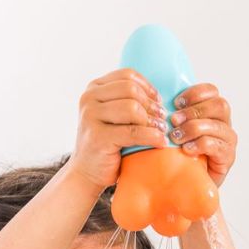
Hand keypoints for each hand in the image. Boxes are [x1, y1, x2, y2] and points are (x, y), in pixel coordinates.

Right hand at [67, 68, 167, 190]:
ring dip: (152, 120)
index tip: (158, 101)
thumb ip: (127, 100)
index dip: (147, 87)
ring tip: (161, 130)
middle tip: (162, 118)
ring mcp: (91, 117)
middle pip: (131, 90)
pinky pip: (133, 132)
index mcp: (93, 89)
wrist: (87, 172)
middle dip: (151, 105)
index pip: (127, 75)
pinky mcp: (98, 137)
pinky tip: (160, 142)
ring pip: (132, 108)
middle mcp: (89, 99)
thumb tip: (159, 96)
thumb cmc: (106, 143)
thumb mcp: (112, 116)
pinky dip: (151, 136)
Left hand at [167, 84, 237, 187]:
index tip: (175, 102)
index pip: (211, 91)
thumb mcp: (174, 132)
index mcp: (211, 111)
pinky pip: (217, 145)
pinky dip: (200, 145)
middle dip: (193, 111)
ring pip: (217, 125)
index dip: (194, 93)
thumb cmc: (180, 155)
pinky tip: (186, 150)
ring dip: (194, 128)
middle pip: (219, 105)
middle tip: (173, 120)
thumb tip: (153, 103)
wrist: (189, 184)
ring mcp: (228, 140)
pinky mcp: (227, 157)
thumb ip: (172, 117)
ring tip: (176, 137)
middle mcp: (223, 123)